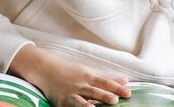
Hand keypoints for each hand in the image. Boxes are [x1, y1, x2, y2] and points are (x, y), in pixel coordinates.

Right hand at [9, 44, 130, 105]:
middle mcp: (80, 86)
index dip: (117, 88)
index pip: (105, 82)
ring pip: (81, 102)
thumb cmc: (70, 71)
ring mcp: (70, 95)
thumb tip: (125, 80)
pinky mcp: (62, 104)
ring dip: (88, 106)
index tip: (128, 92)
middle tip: (114, 100)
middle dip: (104, 96)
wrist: (45, 70)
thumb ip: (107, 78)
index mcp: (88, 77)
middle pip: (94, 92)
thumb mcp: (88, 71)